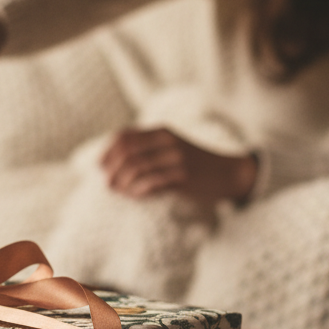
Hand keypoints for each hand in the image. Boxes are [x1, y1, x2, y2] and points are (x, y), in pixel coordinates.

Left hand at [101, 127, 257, 202]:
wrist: (229, 173)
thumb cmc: (194, 163)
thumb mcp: (170, 147)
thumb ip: (145, 149)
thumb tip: (110, 161)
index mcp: (161, 132)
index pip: (124, 137)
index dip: (107, 152)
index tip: (100, 167)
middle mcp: (167, 142)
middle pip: (126, 153)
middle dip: (111, 169)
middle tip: (107, 184)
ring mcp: (176, 159)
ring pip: (136, 168)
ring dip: (122, 183)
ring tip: (119, 192)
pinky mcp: (183, 177)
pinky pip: (151, 183)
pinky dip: (138, 191)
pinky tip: (136, 196)